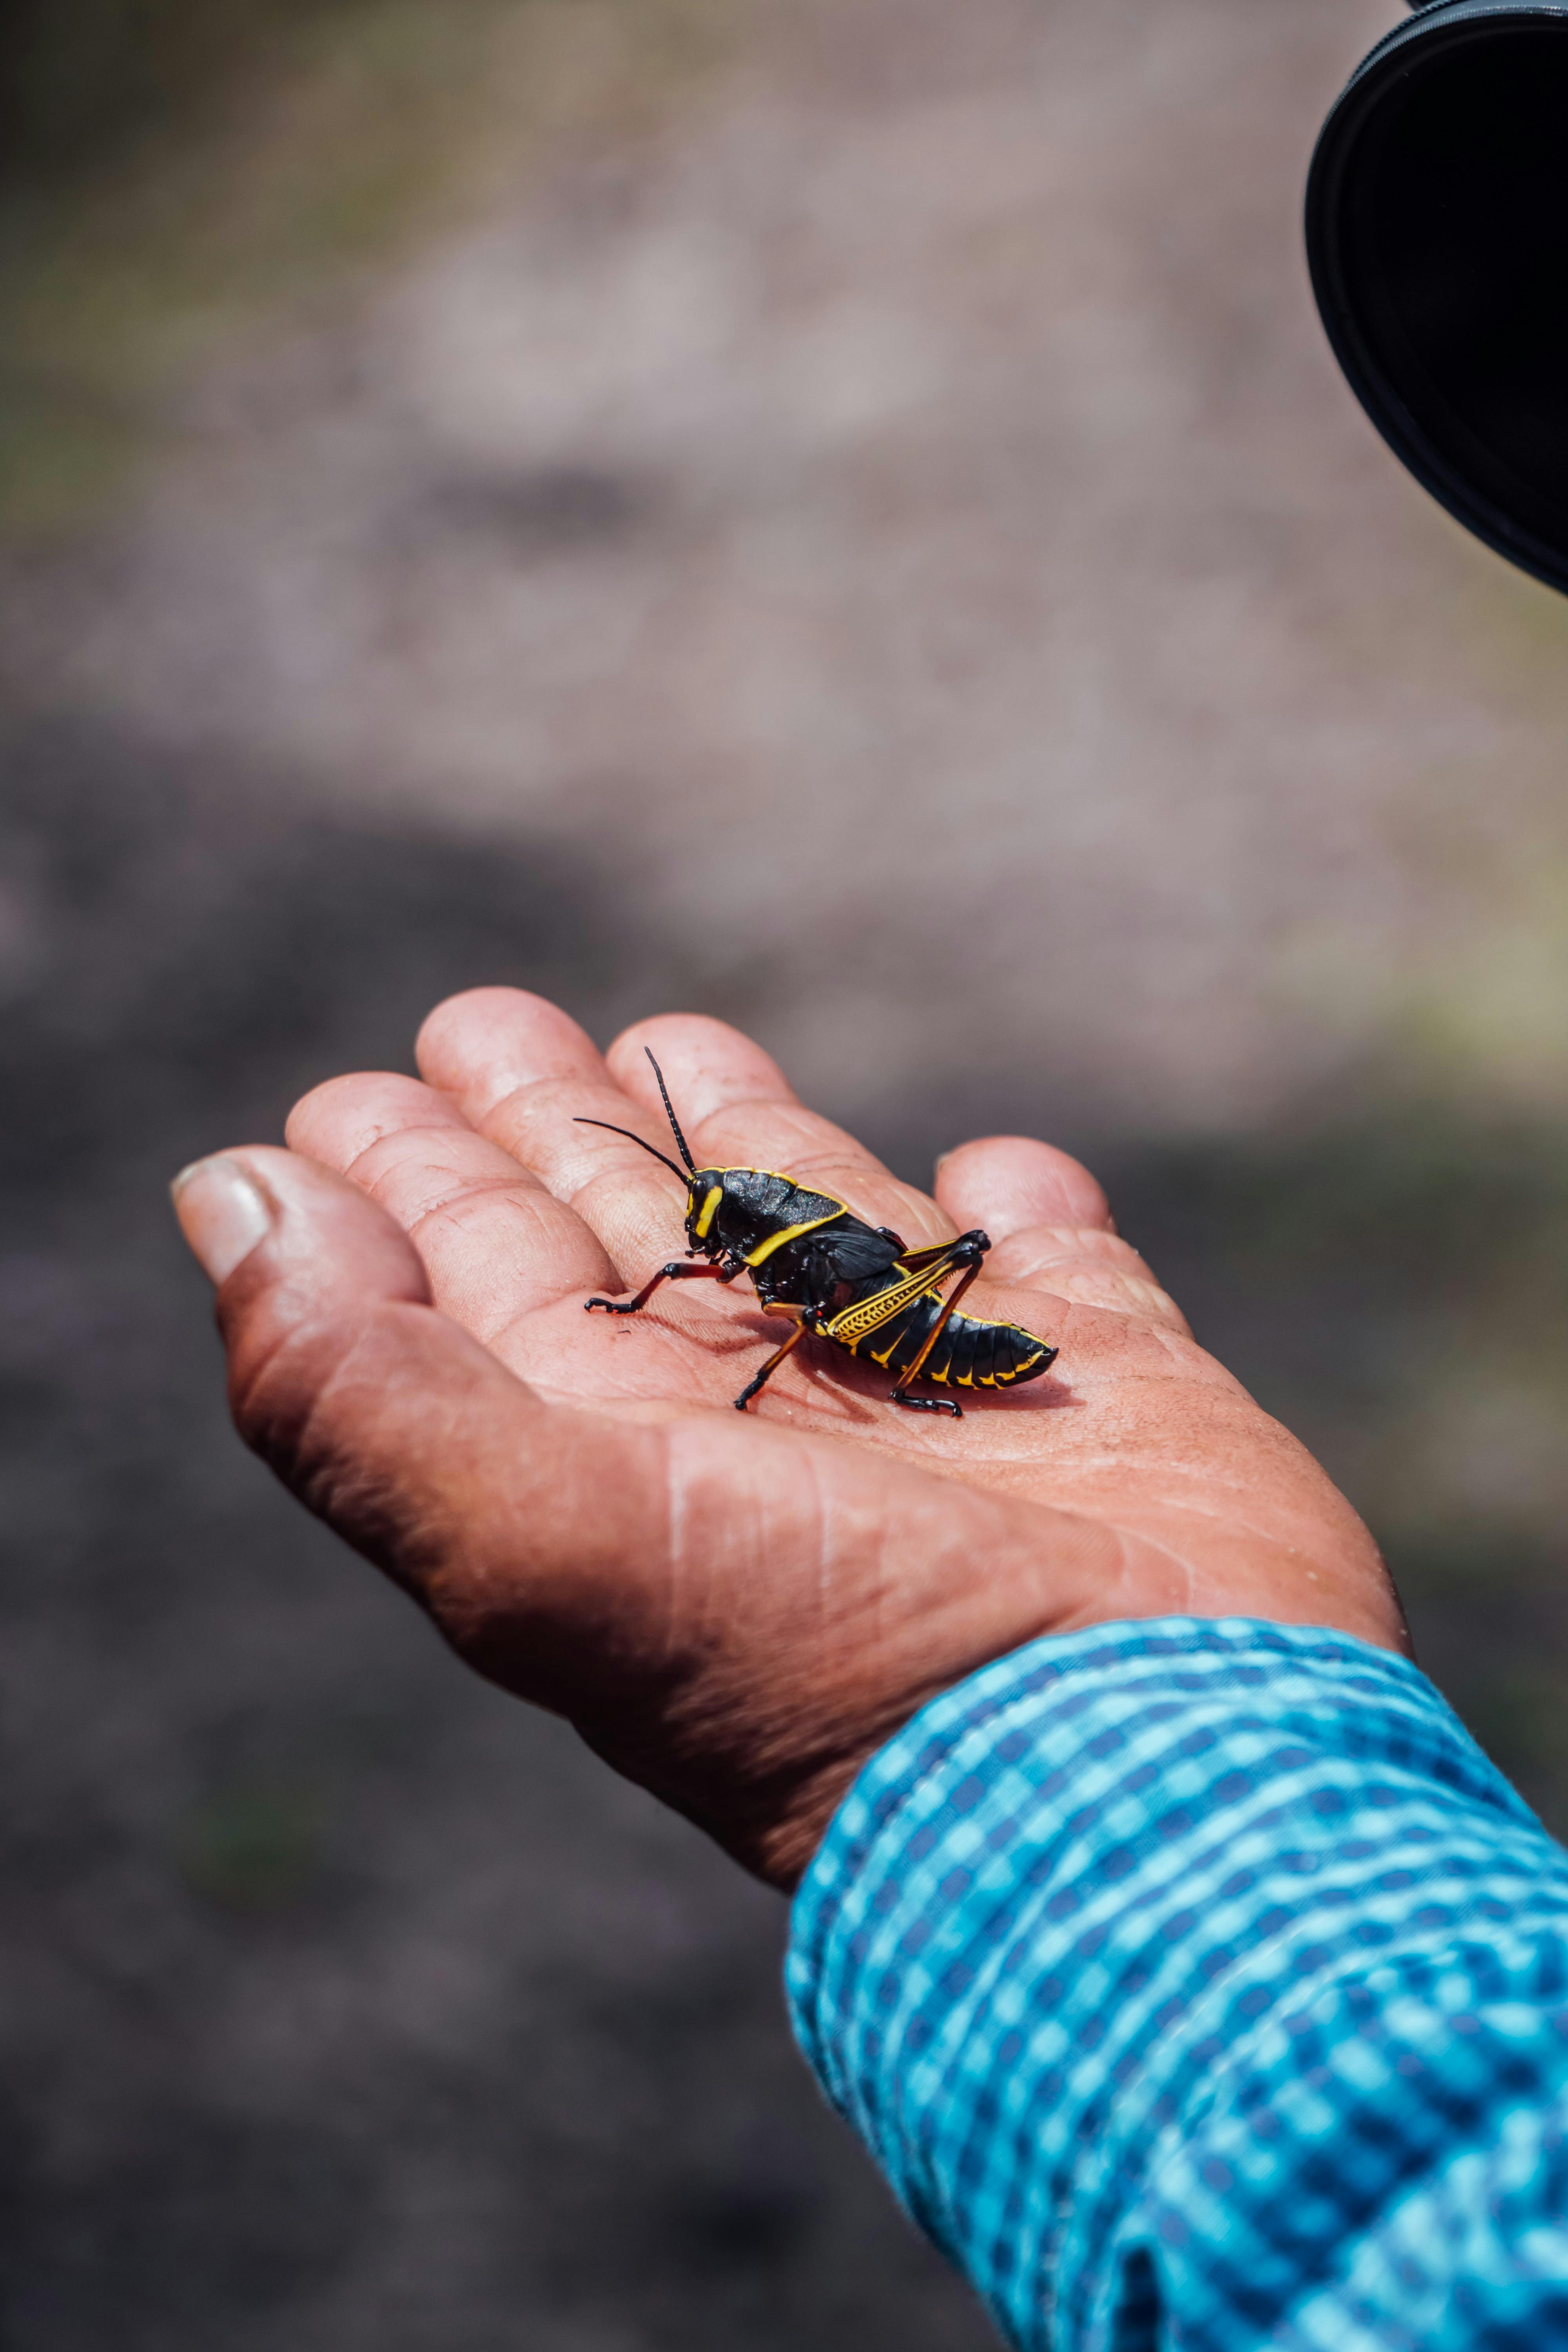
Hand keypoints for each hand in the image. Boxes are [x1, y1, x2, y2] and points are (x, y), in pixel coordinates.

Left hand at [173, 990, 1404, 1886]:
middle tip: (487, 1027)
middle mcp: (772, 1425)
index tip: (346, 1095)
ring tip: (680, 1042)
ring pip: (825, 1233)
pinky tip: (996, 1165)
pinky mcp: (1114, 1387)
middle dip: (555, 1132)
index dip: (408, 1187)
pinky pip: (1054, 1265)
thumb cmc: (830, 1667)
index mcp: (626, 1459)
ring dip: (756, 1141)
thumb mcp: (542, 1547)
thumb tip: (224, 1196)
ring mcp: (946, 1401)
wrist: (1135, 1784)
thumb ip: (358, 1388)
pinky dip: (1020, 1211)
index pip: (483, 1285)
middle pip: (635, 1238)